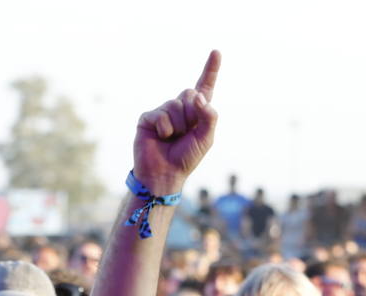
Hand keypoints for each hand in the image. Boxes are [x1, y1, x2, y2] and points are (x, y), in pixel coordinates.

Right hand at [133, 50, 220, 195]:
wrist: (164, 174)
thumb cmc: (186, 158)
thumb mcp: (206, 138)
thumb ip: (209, 116)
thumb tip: (198, 96)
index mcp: (196, 113)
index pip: (204, 87)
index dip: (211, 70)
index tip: (216, 52)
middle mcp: (179, 108)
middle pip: (190, 94)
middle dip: (192, 115)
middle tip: (185, 133)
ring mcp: (163, 111)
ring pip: (176, 105)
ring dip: (178, 126)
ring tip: (172, 139)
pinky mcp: (148, 117)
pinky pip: (161, 116)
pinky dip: (164, 130)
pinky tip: (160, 138)